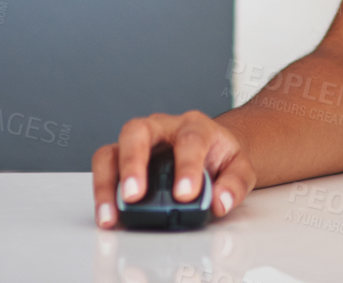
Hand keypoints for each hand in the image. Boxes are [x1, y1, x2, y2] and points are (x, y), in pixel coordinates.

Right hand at [92, 110, 256, 228]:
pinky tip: (108, 215)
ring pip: (112, 151)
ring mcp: (138, 143)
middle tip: (134, 195)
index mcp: (195, 126)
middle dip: (133, 163)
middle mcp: (161, 128)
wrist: (211, 150)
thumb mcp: (240, 168)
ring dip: (107, 183)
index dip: (187, 166)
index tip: (185, 195)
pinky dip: (102, 193)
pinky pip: (104, 169)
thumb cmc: (221, 158)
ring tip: (111, 214)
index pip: (190, 140)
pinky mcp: (122, 160)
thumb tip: (219, 203)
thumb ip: (234, 185)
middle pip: (139, 131)